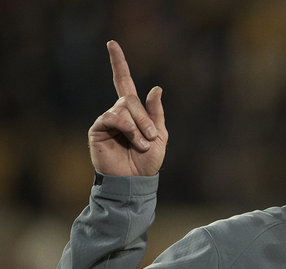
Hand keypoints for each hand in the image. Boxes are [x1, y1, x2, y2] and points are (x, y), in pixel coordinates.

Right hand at [88, 41, 167, 176]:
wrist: (135, 181)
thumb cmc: (147, 162)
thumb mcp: (160, 136)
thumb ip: (156, 113)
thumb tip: (155, 88)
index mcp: (133, 112)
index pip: (124, 83)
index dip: (118, 64)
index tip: (112, 44)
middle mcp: (118, 113)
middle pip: (130, 98)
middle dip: (145, 118)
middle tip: (151, 138)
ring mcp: (107, 120)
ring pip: (124, 108)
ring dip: (138, 126)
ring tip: (142, 144)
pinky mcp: (98, 129)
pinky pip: (114, 117)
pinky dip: (128, 128)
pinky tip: (133, 142)